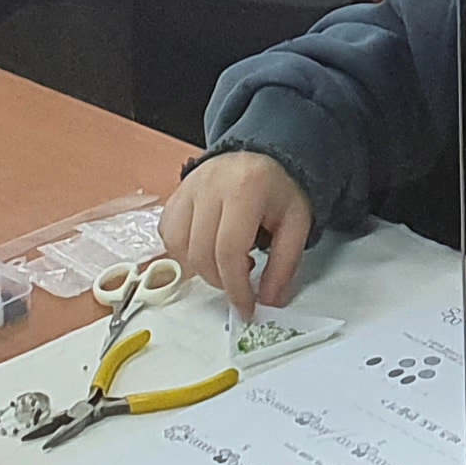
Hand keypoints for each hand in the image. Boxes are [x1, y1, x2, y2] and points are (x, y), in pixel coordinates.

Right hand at [161, 150, 313, 320]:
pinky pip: (169, 235)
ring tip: (227, 261)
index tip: (246, 307)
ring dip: (201, 269)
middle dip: (221, 281)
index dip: (236, 288)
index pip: (229, 251)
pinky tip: (207, 249)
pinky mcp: (176, 194)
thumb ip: (285, 264)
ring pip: (180, 247)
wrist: (262, 156)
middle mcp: (210, 185)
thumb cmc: (279, 189)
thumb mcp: (297, 223)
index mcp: (245, 189)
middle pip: (202, 253)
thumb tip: (268, 301)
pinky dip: (184, 253)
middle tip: (241, 282)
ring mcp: (188, 187)